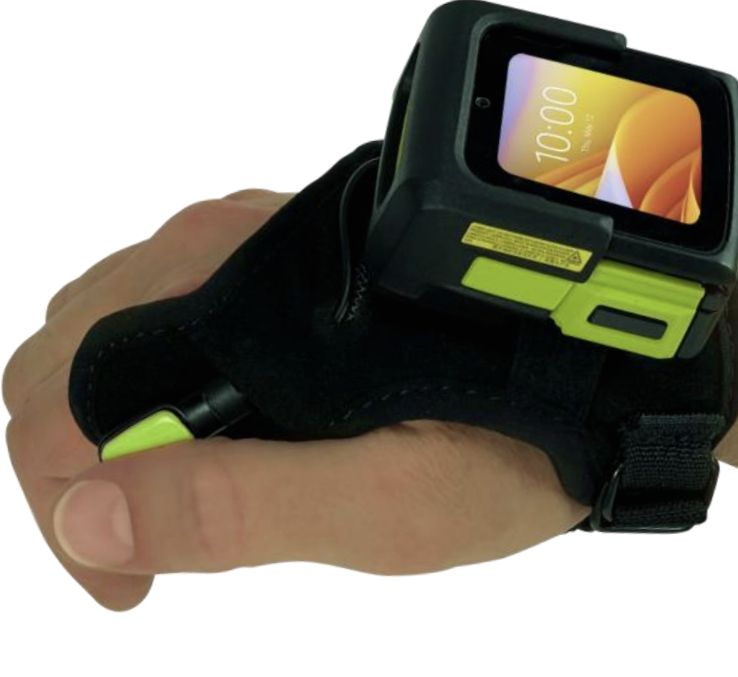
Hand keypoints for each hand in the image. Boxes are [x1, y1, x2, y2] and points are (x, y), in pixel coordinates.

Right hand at [3, 189, 589, 610]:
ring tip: (180, 503)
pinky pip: (166, 310)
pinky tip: (213, 435)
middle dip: (78, 463)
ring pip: (109, 330)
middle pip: (68, 356)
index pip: (63, 396)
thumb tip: (90, 517)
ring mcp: (247, 239)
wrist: (589, 370)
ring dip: (115, 423)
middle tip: (145, 556)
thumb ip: (236, 507)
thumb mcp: (380, 501)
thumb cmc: (506, 443)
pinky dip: (157, 381)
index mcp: (238, 306)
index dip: (64, 503)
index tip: (121, 584)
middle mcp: (225, 247)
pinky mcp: (276, 250)